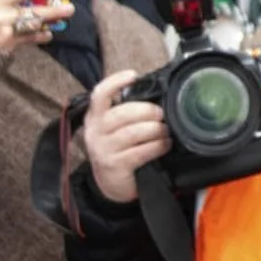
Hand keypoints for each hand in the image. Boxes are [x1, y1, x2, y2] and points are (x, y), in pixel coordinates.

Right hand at [83, 70, 171, 203]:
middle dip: (147, 111)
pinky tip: (165, 144)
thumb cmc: (117, 150)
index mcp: (94, 117)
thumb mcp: (114, 129)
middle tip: (161, 114)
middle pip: (122, 114)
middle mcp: (95, 132)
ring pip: (133, 133)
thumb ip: (126, 113)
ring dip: (155, 130)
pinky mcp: (115, 165)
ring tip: (166, 131)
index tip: (133, 75)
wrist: (110, 184)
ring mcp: (103, 149)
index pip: (99, 94)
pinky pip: (140, 151)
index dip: (115, 82)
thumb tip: (154, 96)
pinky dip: (157, 146)